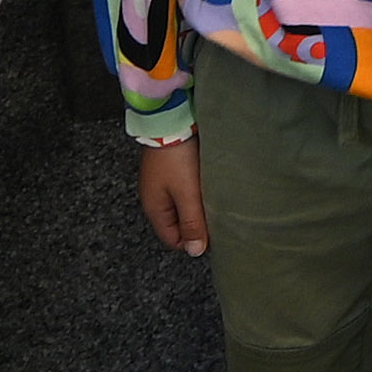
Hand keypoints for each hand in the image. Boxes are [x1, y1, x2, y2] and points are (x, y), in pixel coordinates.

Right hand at [139, 135, 210, 254]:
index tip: (212, 232)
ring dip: (197, 204)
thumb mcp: (187, 194)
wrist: (170, 120)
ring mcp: (161, 182)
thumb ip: (192, 223)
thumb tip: (195, 251)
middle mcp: (154, 197)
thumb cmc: (176, 157)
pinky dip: (195, 189)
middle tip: (216, 213)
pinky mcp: (169, 167)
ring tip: (213, 196)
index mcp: (154, 209)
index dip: (193, 240)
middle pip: (178, 223)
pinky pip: (184, 188)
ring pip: (182, 204)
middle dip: (196, 222)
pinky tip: (207, 182)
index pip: (173, 240)